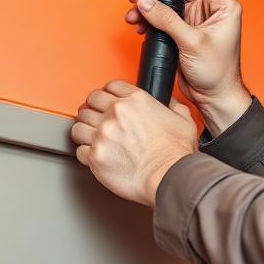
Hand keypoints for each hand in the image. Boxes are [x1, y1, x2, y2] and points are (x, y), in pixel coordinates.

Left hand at [72, 80, 197, 206]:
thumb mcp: (184, 120)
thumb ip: (173, 106)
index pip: (111, 86)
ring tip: (93, 136)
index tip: (109, 100)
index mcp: (136, 100)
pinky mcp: (95, 156)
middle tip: (98, 117)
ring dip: (85, 130)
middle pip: (90, 102)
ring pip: (79, 125)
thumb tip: (169, 103)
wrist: (169, 176)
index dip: (109, 93)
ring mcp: (102, 135)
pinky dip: (86, 152)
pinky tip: (95, 154)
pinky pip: (80, 150)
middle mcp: (116, 114)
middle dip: (94, 109)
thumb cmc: (176, 153)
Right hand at [125, 0, 250, 133]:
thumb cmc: (217, 72)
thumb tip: (147, 2)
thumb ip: (168, 20)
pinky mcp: (184, 31)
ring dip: (151, 5)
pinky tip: (141, 24)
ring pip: (169, 1)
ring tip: (135, 13)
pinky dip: (151, 18)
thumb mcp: (192, 42)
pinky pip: (164, 16)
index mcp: (223, 5)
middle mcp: (210, 9)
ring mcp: (196, 19)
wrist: (213, 96)